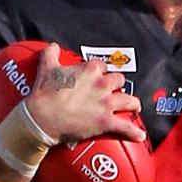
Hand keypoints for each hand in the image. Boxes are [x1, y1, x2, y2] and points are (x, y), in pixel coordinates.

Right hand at [26, 42, 144, 143]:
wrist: (41, 118)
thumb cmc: (44, 94)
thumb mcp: (46, 68)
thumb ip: (51, 54)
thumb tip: (54, 46)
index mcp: (90, 69)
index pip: (103, 65)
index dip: (101, 72)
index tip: (98, 76)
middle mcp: (102, 84)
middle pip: (119, 80)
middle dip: (117, 86)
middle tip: (114, 92)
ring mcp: (106, 103)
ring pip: (129, 100)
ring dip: (132, 104)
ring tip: (133, 107)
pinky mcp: (105, 121)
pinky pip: (125, 127)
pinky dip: (133, 132)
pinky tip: (139, 135)